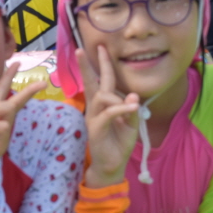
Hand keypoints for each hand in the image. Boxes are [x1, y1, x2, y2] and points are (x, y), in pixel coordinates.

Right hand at [77, 47, 139, 188]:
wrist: (112, 165)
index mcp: (103, 104)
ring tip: (131, 104)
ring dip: (116, 97)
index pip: (101, 80)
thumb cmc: (119, 143)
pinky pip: (108, 113)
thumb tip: (132, 96)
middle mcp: (95, 108)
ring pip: (101, 96)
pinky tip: (132, 108)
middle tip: (80, 49)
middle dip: (88, 65)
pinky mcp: (96, 128)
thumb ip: (131, 110)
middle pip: (92, 82)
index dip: (100, 64)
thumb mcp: (130, 125)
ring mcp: (94, 117)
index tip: (100, 47)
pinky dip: (122, 108)